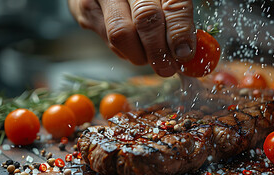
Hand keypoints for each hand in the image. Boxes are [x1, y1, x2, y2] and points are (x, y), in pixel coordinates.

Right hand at [68, 0, 195, 76]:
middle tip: (167, 68)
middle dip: (159, 51)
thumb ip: (179, 19)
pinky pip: (106, 38)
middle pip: (147, 19)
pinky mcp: (86, 7)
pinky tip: (133, 49)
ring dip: (139, 55)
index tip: (184, 54)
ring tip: (150, 58)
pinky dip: (123, 51)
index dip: (180, 33)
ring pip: (122, 34)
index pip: (174, 5)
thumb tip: (187, 52)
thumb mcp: (165, 1)